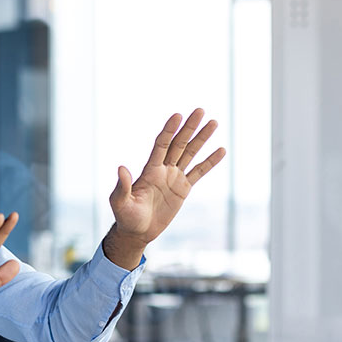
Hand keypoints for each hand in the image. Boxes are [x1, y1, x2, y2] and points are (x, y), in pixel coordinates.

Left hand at [105, 109, 225, 268]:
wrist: (137, 231)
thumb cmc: (126, 217)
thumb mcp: (120, 202)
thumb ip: (122, 186)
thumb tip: (121, 168)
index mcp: (149, 169)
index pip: (161, 144)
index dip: (169, 130)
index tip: (177, 116)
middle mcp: (163, 169)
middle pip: (178, 144)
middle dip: (189, 128)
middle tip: (200, 111)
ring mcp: (174, 177)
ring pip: (190, 154)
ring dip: (201, 139)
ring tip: (214, 122)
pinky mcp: (182, 189)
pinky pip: (198, 172)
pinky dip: (209, 162)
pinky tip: (221, 150)